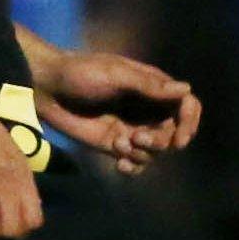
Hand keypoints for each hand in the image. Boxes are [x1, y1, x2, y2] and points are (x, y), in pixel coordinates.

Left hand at [34, 51, 201, 175]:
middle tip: (137, 138)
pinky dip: (134, 167)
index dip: (189, 122)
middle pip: (174, 133)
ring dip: (144, 154)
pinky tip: (120, 165)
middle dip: (161, 141)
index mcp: (153, 87)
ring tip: (119, 146)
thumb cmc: (82, 73)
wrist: (49, 88)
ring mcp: (133, 128)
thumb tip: (186, 89)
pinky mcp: (116, 145)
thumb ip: (150, 86)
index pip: (187, 105)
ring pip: (157, 151)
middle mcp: (148, 109)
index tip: (179, 138)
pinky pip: (137, 163)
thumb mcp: (117, 74)